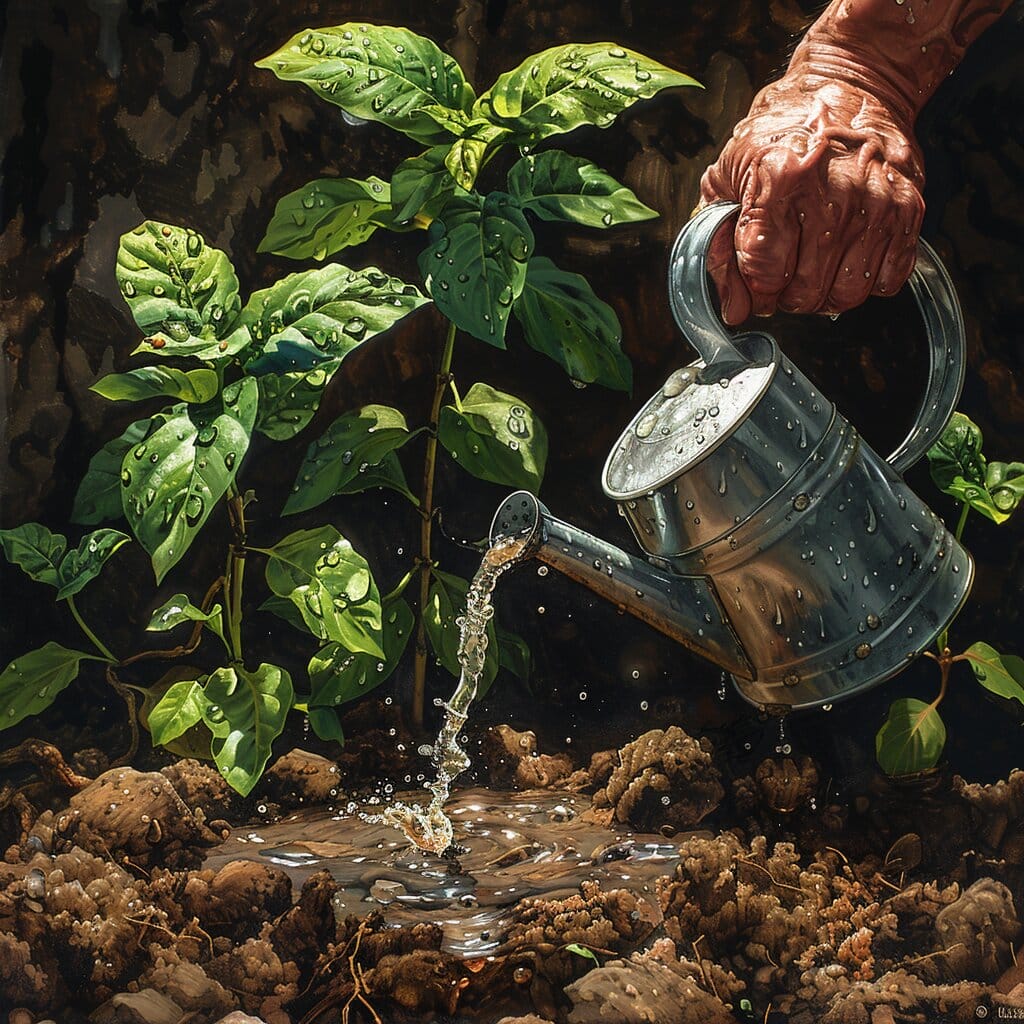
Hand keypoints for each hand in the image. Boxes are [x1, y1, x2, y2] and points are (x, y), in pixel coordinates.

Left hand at [700, 71, 924, 324]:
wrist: (852, 85)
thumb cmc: (783, 132)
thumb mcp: (728, 175)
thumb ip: (718, 245)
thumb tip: (733, 310)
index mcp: (781, 179)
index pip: (765, 273)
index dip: (755, 289)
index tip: (755, 280)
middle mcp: (833, 191)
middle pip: (806, 292)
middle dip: (787, 297)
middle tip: (785, 275)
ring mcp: (875, 201)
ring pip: (847, 294)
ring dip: (826, 295)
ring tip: (815, 269)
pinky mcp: (908, 208)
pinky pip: (887, 280)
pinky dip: (866, 281)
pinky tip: (849, 256)